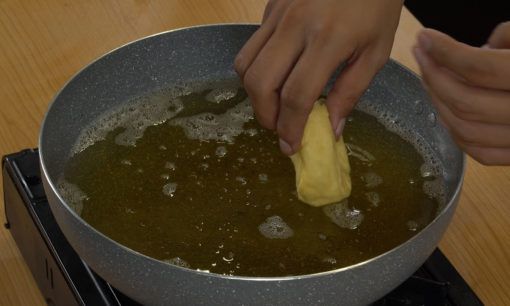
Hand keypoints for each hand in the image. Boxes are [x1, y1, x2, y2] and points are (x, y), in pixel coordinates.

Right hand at [235, 0, 402, 154]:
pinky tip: (276, 74)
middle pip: (261, 83)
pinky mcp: (270, 7)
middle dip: (265, 116)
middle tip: (279, 128)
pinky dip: (257, 68)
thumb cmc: (377, 5)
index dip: (290, 127)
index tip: (290, 146)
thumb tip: (330, 129)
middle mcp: (296, 26)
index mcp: (329, 39)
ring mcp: (278, 14)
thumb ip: (351, 91)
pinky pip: (251, 46)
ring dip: (255, 94)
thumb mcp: (376, 51)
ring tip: (274, 104)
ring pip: (246, 65)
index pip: (297, 95)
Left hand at [413, 23, 509, 164]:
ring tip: (430, 79)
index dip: (445, 52)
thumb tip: (481, 48)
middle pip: (465, 101)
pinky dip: (456, 132)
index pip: (478, 68)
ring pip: (466, 129)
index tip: (425, 38)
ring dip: (439, 103)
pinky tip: (446, 110)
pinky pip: (480, 152)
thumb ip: (507, 40)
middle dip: (434, 76)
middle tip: (421, 55)